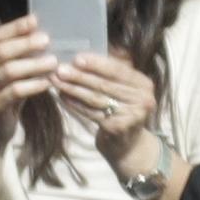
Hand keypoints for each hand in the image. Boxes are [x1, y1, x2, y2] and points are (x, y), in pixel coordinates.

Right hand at [0, 14, 56, 144]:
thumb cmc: (5, 101)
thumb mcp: (12, 79)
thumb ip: (23, 63)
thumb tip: (44, 42)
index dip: (15, 27)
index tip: (35, 20)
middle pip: (1, 51)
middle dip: (25, 43)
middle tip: (46, 39)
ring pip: (8, 71)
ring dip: (33, 65)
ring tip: (53, 62)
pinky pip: (14, 92)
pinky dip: (32, 86)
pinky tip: (47, 83)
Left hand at [51, 50, 156, 179]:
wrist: (129, 144)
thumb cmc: (122, 109)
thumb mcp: (124, 89)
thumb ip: (111, 73)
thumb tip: (81, 55)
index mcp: (144, 84)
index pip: (118, 70)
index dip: (96, 64)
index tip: (76, 58)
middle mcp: (143, 100)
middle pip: (105, 84)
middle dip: (80, 76)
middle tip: (59, 69)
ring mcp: (132, 116)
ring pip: (96, 98)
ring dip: (73, 88)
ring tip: (56, 80)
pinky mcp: (118, 128)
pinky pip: (92, 113)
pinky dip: (75, 104)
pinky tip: (62, 97)